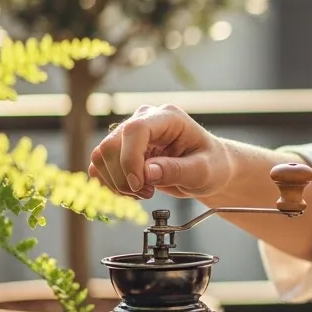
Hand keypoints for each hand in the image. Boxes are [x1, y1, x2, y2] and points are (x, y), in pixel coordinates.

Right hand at [88, 104, 229, 199]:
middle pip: (111, 145)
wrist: (209, 169)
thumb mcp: (204, 172)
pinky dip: (110, 185)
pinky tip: (132, 192)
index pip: (135, 130)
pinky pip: (99, 167)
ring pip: (101, 157)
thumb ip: (177, 170)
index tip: (140, 184)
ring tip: (143, 192)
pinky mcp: (121, 150)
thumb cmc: (212, 165)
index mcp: (168, 118)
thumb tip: (148, 172)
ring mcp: (129, 134)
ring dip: (116, 183)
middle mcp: (145, 120)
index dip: (131, 159)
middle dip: (123, 177)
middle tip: (147, 193)